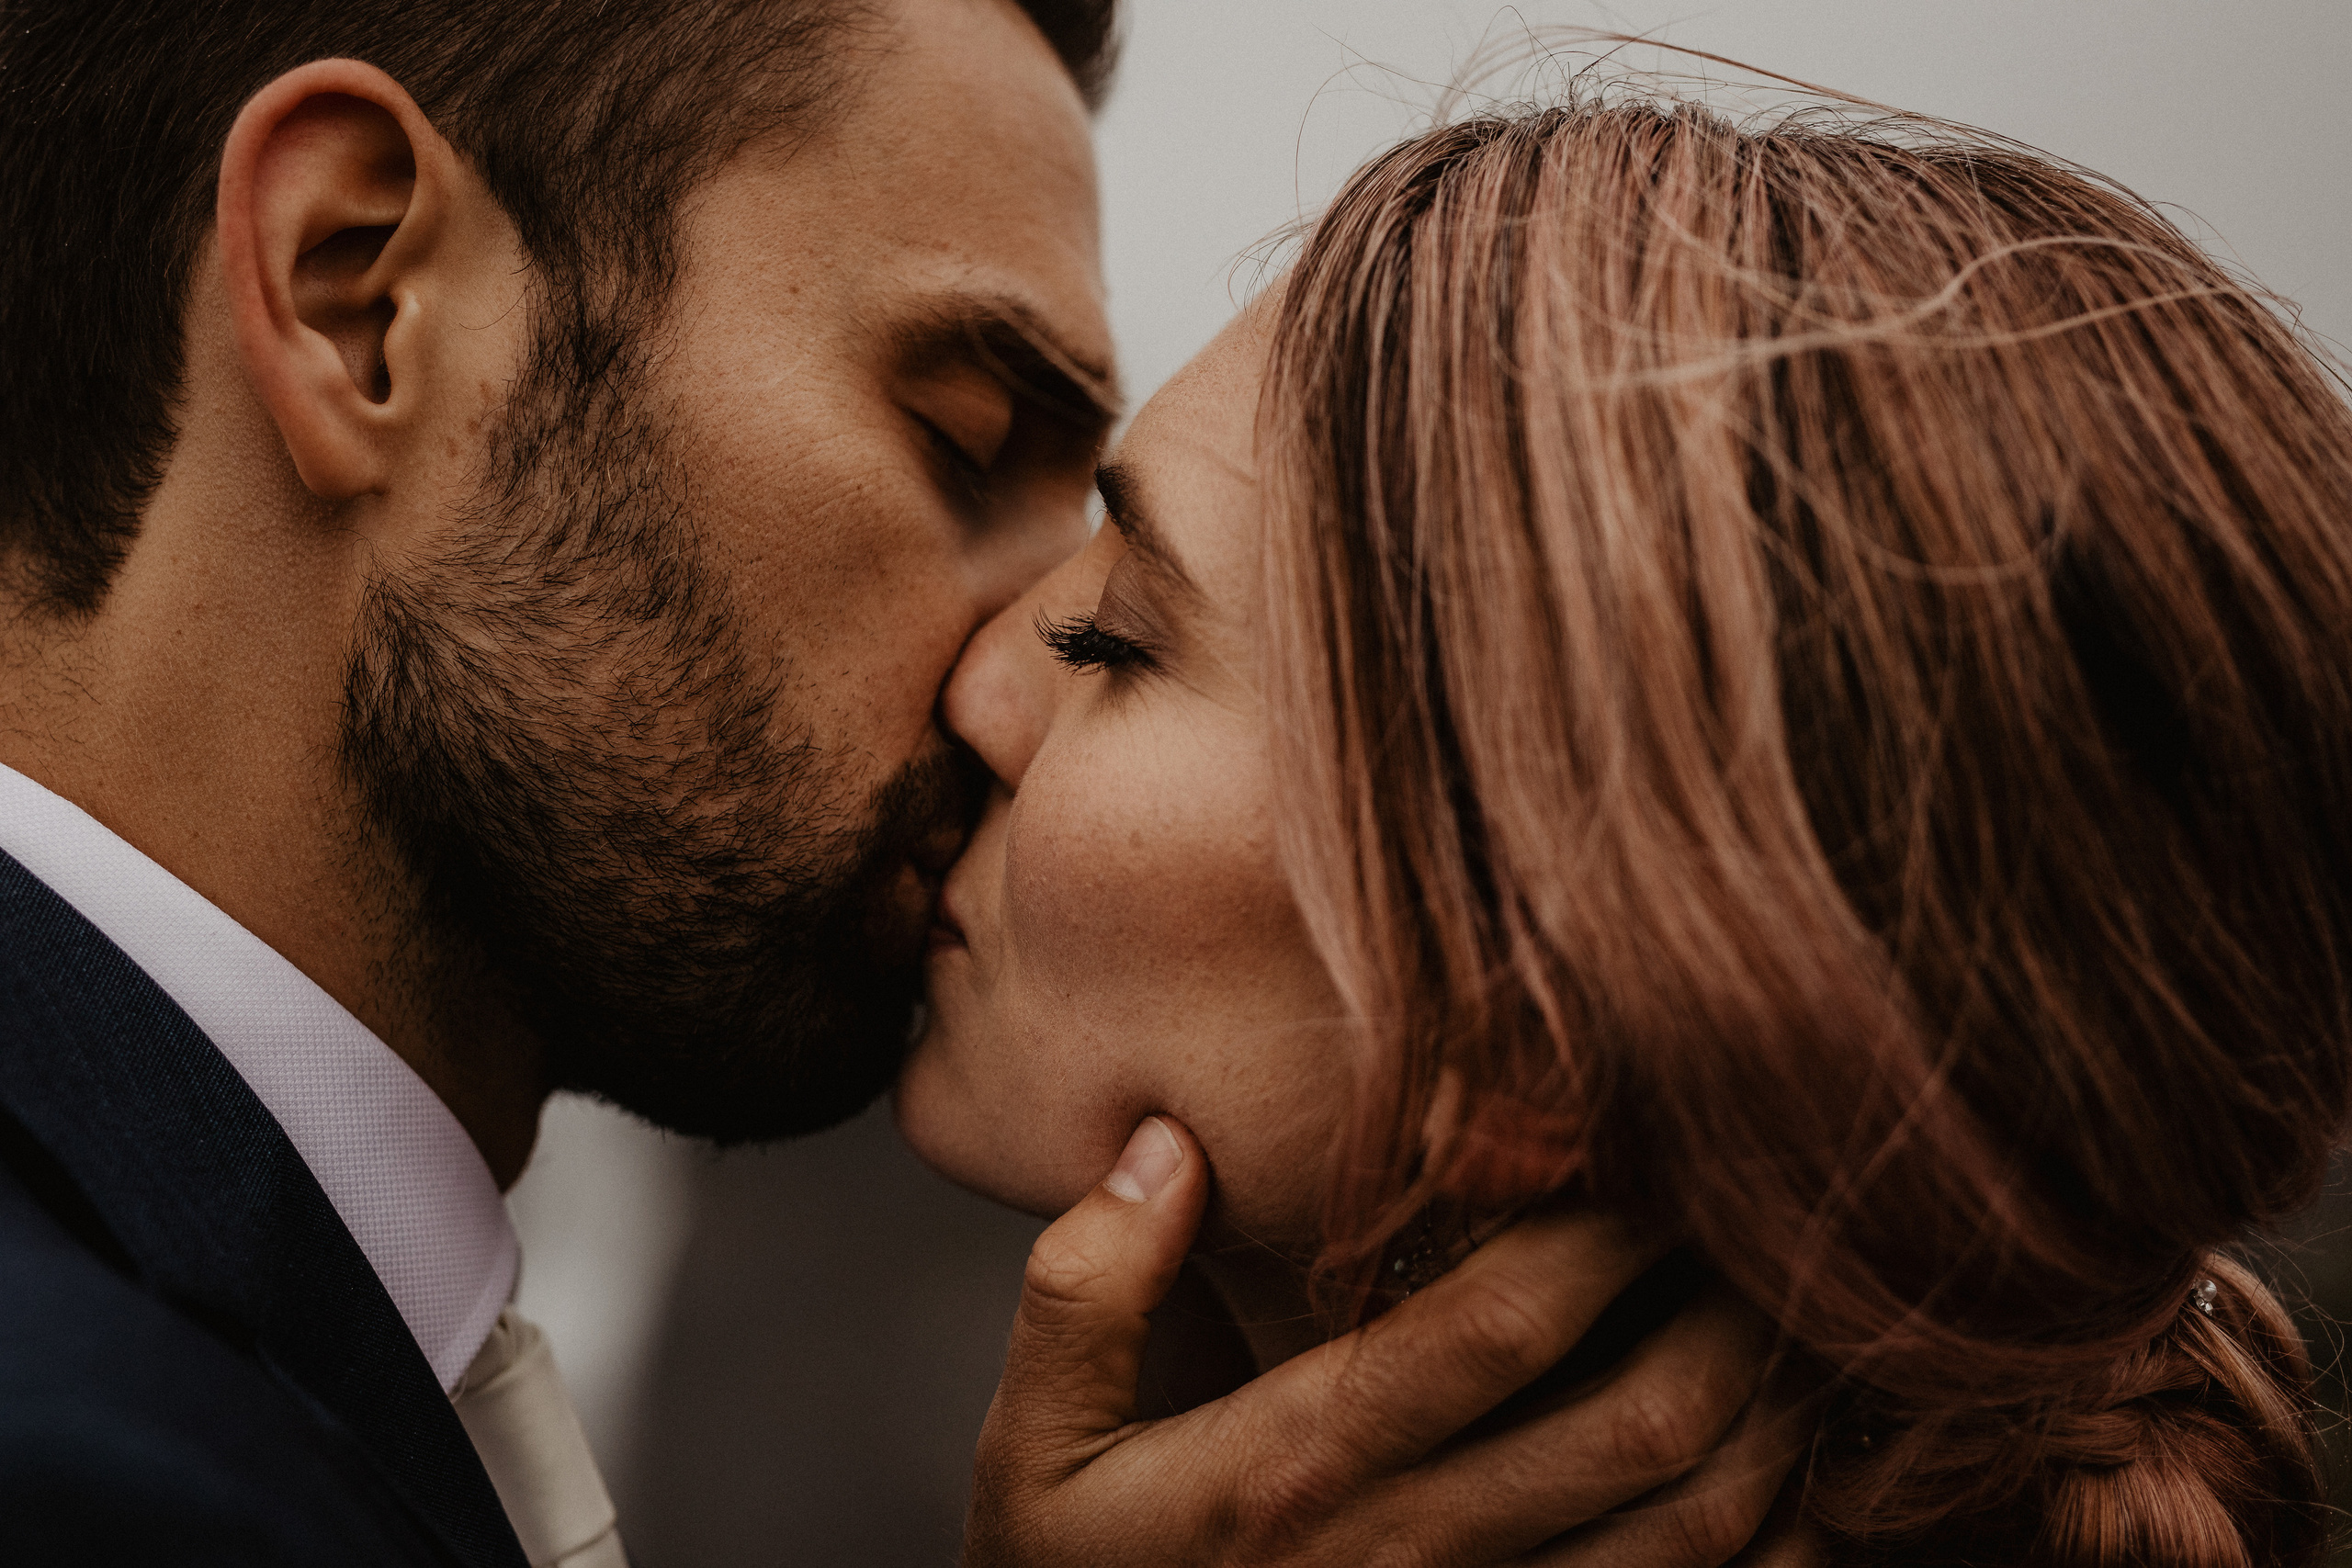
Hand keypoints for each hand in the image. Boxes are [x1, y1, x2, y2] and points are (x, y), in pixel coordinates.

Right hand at [964, 1116, 1807, 1566]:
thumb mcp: (1033, 1447)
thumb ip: (1083, 1288)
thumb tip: (1171, 1141)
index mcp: (1297, 1471)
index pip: (1496, 1329)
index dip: (1603, 1227)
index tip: (1651, 1140)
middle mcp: (1409, 1558)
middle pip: (1639, 1427)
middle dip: (1730, 1309)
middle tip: (1762, 1213)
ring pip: (1694, 1534)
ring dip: (1776, 1420)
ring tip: (1797, 1317)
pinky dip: (1777, 1550)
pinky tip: (1792, 1472)